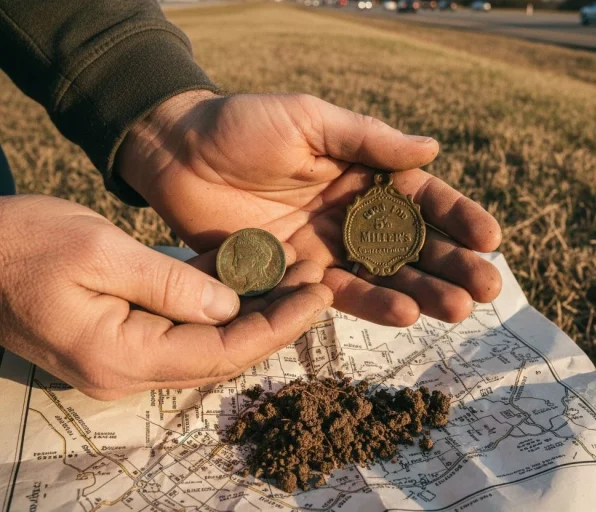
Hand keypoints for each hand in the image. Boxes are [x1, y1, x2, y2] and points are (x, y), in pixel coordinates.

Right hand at [0, 195, 331, 399]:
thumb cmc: (21, 244)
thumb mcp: (99, 252)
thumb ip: (169, 283)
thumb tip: (230, 305)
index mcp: (121, 355)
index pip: (222, 353)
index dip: (278, 326)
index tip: (319, 295)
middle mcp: (126, 369)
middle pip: (222, 354)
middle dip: (276, 321)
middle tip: (319, 284)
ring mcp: (123, 356)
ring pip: (208, 342)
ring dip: (253, 311)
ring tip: (299, 276)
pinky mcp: (122, 335)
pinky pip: (183, 325)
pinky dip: (219, 301)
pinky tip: (254, 270)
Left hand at [117, 92, 501, 325]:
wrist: (177, 155)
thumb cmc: (242, 124)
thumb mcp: (308, 120)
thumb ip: (368, 139)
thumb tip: (433, 148)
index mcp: (363, 172)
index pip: (421, 197)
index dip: (457, 217)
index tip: (490, 238)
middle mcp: (353, 213)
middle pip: (412, 243)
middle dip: (452, 265)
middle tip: (487, 289)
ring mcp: (328, 247)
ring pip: (385, 274)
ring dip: (423, 293)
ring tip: (458, 310)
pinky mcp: (297, 275)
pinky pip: (340, 293)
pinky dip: (373, 304)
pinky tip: (406, 314)